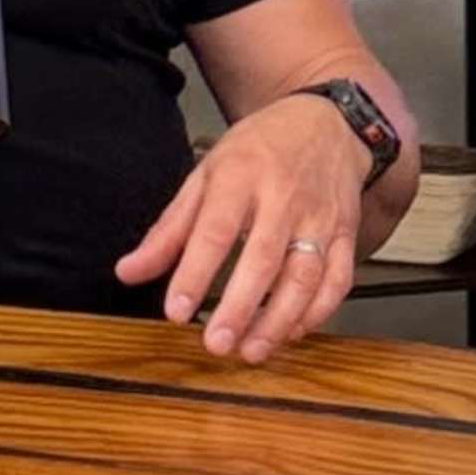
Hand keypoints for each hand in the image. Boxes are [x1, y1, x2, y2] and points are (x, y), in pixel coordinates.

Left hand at [118, 98, 367, 365]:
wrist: (326, 124)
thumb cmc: (260, 150)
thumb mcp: (206, 175)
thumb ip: (169, 229)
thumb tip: (129, 272)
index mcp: (241, 176)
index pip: (215, 230)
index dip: (195, 274)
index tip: (176, 312)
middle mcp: (284, 197)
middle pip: (263, 258)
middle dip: (240, 307)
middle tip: (216, 343)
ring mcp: (320, 217)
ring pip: (305, 275)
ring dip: (280, 319)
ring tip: (252, 350)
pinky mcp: (346, 233)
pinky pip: (337, 279)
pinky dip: (317, 312)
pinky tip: (293, 331)